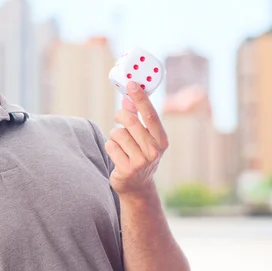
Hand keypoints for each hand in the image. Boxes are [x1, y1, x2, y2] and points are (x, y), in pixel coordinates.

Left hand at [105, 81, 168, 196]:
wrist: (137, 186)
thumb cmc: (140, 155)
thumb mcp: (144, 137)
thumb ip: (136, 117)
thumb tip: (126, 98)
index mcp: (162, 140)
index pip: (150, 115)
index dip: (140, 98)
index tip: (131, 84)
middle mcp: (154, 151)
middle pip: (130, 121)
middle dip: (121, 116)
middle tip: (119, 117)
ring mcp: (141, 161)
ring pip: (117, 133)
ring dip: (114, 135)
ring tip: (120, 144)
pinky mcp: (126, 169)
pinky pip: (110, 146)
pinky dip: (110, 147)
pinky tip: (117, 155)